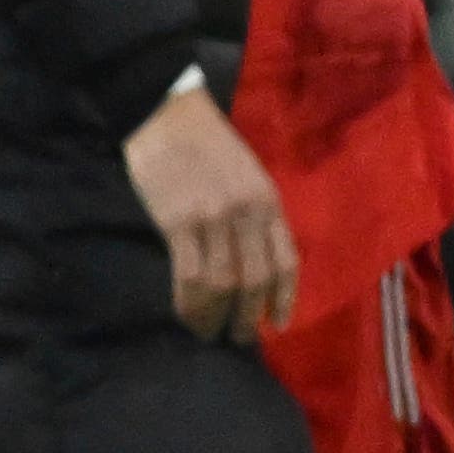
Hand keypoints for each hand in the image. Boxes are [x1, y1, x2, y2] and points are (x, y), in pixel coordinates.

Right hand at [125, 79, 298, 340]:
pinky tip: (188, 315)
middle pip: (257, 280)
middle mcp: (248, 212)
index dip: (283, 298)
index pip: (286, 260)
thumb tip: (255, 268)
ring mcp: (214, 218)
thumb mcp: (248, 176)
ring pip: (224, 284)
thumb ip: (256, 215)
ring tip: (210, 333)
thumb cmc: (208, 146)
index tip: (276, 325)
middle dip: (248, 318)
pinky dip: (191, 304)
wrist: (167, 115)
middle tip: (237, 337)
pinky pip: (190, 276)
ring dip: (217, 317)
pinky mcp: (179, 222)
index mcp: (268, 200)